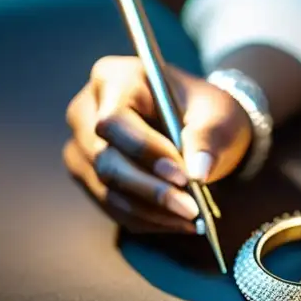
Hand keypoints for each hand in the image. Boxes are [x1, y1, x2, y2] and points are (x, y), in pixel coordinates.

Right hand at [63, 55, 251, 233]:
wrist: (197, 126)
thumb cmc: (204, 112)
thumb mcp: (217, 115)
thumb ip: (208, 137)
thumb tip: (199, 171)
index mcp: (114, 78)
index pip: (115, 120)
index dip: (145, 151)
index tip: (184, 176)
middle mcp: (86, 110)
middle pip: (106, 159)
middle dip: (151, 190)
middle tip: (191, 209)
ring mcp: (82, 146)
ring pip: (107, 188)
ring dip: (151, 210)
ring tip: (191, 219)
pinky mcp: (88, 176)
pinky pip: (110, 205)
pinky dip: (146, 218)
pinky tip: (177, 222)